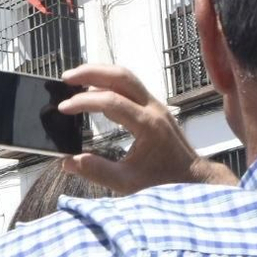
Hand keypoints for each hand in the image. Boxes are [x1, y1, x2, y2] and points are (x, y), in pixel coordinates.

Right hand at [57, 65, 239, 194]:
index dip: (84, 102)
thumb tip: (68, 161)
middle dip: (91, 72)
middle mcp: (154, 109)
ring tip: (75, 80)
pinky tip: (93, 90)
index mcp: (148, 126)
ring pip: (126, 77)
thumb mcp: (128, 184)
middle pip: (121, 76)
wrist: (193, 179)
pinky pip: (130, 86)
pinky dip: (109, 83)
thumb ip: (96, 172)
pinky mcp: (154, 108)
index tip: (62, 108)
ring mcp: (156, 106)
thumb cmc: (164, 183)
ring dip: (100, 74)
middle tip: (66, 78)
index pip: (111, 102)